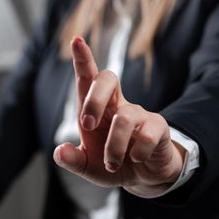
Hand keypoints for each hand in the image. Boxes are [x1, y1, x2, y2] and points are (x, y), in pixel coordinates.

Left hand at [53, 36, 185, 197]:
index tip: (76, 41)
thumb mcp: (88, 167)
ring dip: (113, 148)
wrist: (143, 177)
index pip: (88, 78)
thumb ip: (72, 160)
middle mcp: (117, 105)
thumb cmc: (112, 164)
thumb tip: (59, 151)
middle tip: (86, 126)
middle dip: (93, 100)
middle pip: (107, 79)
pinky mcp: (158, 127)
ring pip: (124, 119)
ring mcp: (139, 114)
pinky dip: (136, 154)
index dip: (83, 59)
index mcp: (96, 110)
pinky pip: (146, 136)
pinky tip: (136, 160)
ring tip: (111, 164)